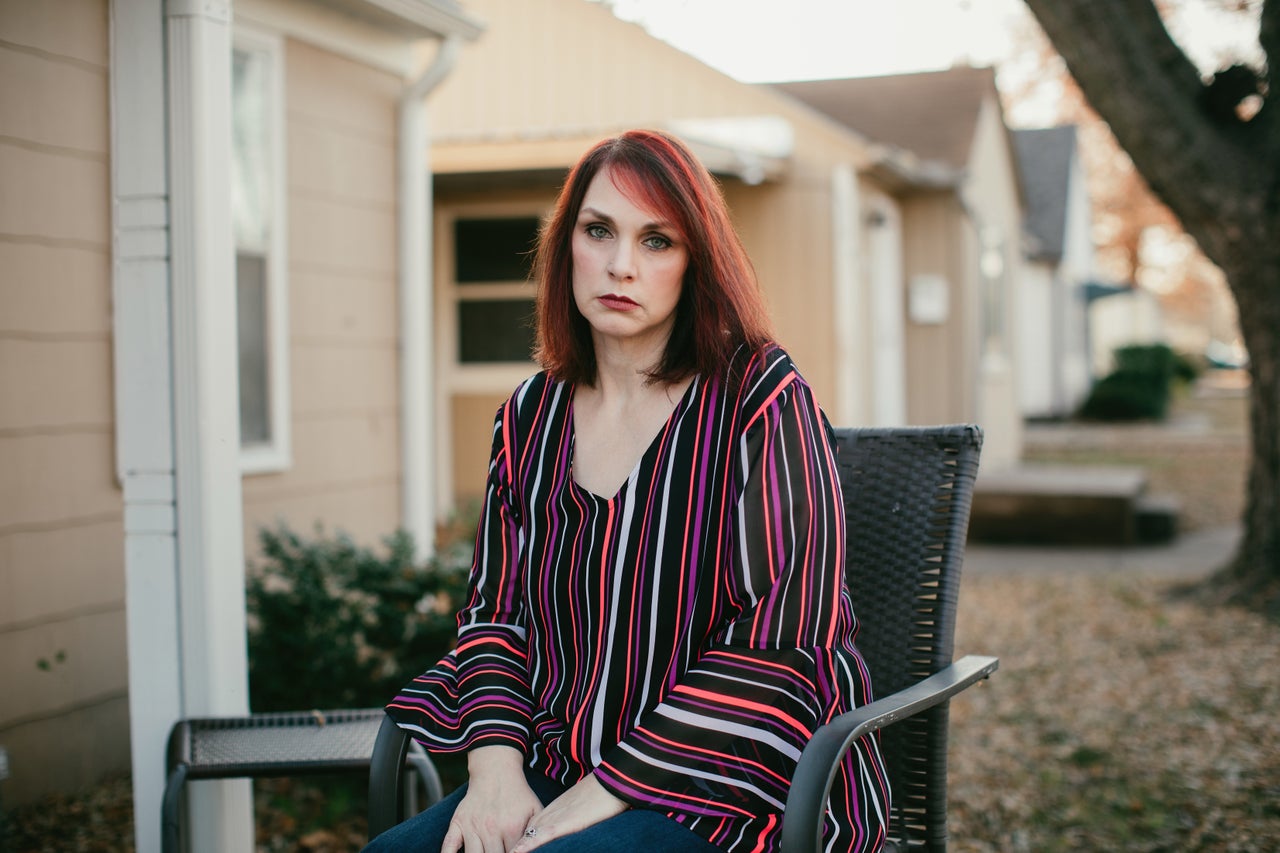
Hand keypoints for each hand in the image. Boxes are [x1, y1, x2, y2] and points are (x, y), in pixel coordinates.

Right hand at [441, 746, 541, 852]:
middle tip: (498, 852)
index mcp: (512, 827)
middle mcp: (491, 829)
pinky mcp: (457, 822)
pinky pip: (448, 845)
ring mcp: (472, 826)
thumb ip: (536, 833)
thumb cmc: (518, 794)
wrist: (496, 770)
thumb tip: (535, 849)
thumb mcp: (535, 810)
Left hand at [510, 773, 627, 851]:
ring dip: (514, 849)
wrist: (608, 782)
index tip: (501, 851)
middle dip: (508, 849)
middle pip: (519, 839)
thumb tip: (552, 838)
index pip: (522, 836)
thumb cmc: (594, 798)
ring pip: (526, 840)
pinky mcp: (562, 823)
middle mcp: (543, 818)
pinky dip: (528, 846)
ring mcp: (551, 820)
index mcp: (543, 816)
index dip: (512, 847)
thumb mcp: (571, 813)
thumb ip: (558, 826)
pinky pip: (541, 837)